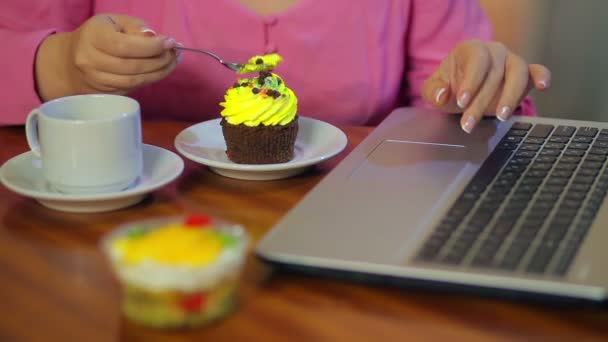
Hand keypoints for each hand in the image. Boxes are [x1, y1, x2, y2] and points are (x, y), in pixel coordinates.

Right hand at [36, 14, 178, 99]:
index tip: (171, 43)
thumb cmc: (99, 36)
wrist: (70, 60)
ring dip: (159, 73)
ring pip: (134, 81)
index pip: (126, 46)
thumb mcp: (115, 22)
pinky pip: (132, 89)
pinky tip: (159, 71)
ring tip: (172, 62)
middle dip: (160, 61)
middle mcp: (90, 61)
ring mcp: (95, 80)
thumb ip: (136, 27)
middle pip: (133, 66)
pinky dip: (149, 80)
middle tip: (175, 54)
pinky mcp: (104, 94)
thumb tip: (157, 39)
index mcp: (92, 37)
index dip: (152, 47)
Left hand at [422, 40, 550, 132]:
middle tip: (469, 124)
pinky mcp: (526, 74)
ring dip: (511, 96)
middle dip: (481, 102)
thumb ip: (434, 91)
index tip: (462, 102)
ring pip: (518, 73)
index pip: (476, 61)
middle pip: (494, 74)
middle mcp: (495, 51)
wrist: (466, 89)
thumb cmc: (451, 86)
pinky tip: (543, 86)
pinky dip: (542, 76)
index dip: (471, 81)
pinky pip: (537, 71)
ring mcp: (512, 61)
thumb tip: (443, 94)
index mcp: (472, 49)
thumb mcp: (435, 89)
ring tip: (501, 116)